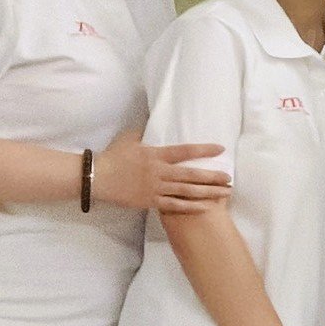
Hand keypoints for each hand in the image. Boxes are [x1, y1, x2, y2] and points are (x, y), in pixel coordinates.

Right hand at [94, 128, 230, 213]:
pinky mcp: (151, 202)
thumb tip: (150, 117)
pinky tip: (205, 208)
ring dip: (208, 193)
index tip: (221, 149)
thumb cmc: (112, 156)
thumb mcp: (129, 138)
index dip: (204, 149)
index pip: (185, 151)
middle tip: (229, 178)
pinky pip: (175, 206)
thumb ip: (144, 130)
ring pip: (187, 192)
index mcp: (156, 154)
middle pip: (192, 175)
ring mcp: (156, 189)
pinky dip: (191, 207)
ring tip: (225, 194)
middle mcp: (160, 172)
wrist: (96, 178)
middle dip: (213, 177)